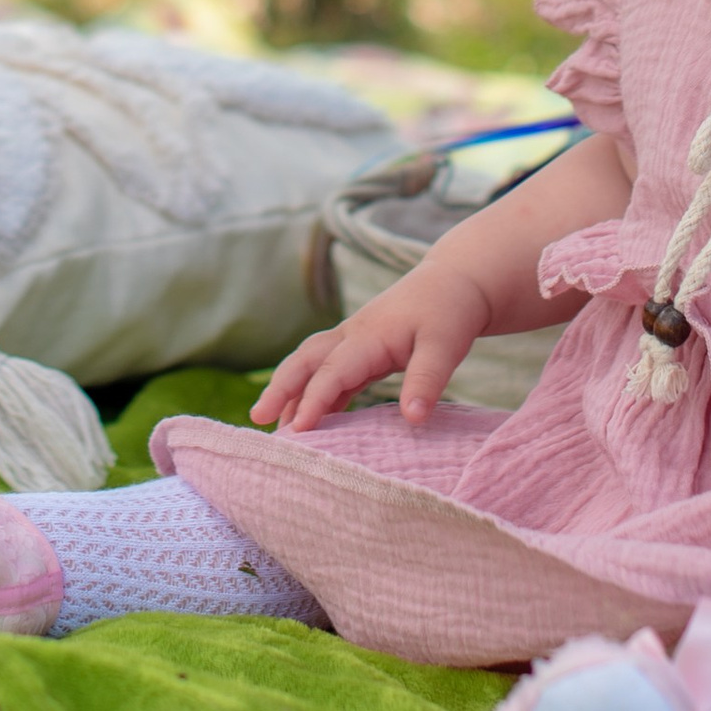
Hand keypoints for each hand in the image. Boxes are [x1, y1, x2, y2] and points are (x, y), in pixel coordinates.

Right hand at [253, 266, 494, 431]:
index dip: (312, 401)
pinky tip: (308, 416)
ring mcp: (354, 339)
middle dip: (279, 388)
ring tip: (270, 423)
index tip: (295, 430)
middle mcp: (352, 335)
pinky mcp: (362, 348)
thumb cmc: (449, 312)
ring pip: (311, 363)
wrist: (455, 280)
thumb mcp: (445, 346)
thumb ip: (427, 381)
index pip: (332, 372)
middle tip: (255, 419)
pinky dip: (312, 391)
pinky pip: (328, 371)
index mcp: (368, 336)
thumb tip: (413, 420)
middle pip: (305, 361)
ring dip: (289, 389)